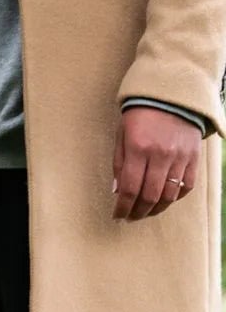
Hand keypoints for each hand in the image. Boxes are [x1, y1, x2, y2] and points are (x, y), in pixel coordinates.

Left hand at [112, 106, 200, 220]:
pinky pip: (187, 185)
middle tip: (130, 217)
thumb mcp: (121, 136)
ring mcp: (180, 156)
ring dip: (156, 209)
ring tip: (146, 212)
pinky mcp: (194, 156)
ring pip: (169, 195)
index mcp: (138, 149)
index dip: (122, 207)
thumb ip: (119, 164)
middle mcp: (161, 154)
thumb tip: (117, 192)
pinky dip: (175, 197)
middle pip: (149, 196)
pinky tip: (164, 200)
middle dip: (138, 212)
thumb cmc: (139, 116)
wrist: (171, 95)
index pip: (129, 189)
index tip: (117, 215)